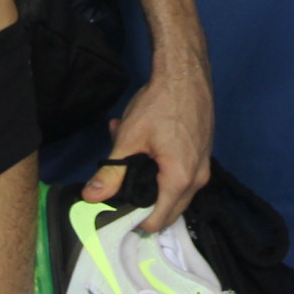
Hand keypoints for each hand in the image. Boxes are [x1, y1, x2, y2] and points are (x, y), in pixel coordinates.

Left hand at [82, 63, 213, 231]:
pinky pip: (180, 172)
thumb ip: (111, 172)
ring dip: (148, 178)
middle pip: (167, 210)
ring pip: (172, 189)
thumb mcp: (129, 138)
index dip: (133, 221)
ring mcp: (203, 166)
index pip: (157, 221)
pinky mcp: (202, 154)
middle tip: (118, 182)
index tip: (114, 212)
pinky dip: (160, 166)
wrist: (186, 72)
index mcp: (180, 180)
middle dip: (140, 200)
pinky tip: (142, 142)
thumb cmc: (160, 104)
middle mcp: (197, 180)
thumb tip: (90, 197)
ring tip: (126, 151)